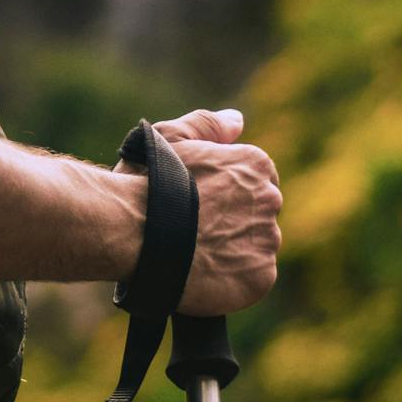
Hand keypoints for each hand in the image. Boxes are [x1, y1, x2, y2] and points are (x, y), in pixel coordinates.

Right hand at [146, 107, 281, 315]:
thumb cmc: (145, 182)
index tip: (200, 204)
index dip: (226, 194)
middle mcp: (269, 199)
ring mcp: (267, 240)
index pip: (254, 181)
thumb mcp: (169, 137)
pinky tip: (202, 274)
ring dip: (232, 252)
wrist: (131, 232)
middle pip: (257, 215)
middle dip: (232, 222)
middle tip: (194, 231)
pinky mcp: (260, 277)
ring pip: (255, 248)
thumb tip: (236, 121)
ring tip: (193, 255)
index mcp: (255, 164)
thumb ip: (207, 125)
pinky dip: (231, 280)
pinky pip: (252, 279)